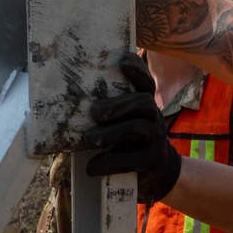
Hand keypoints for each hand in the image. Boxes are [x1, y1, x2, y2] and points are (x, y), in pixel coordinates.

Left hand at [83, 52, 180, 203]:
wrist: (159, 171)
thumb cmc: (131, 142)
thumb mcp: (127, 122)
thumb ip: (112, 112)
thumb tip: (74, 104)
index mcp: (146, 105)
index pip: (146, 82)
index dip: (137, 70)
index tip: (122, 61)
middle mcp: (155, 118)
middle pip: (144, 101)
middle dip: (118, 105)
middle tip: (94, 113)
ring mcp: (156, 139)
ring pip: (140, 127)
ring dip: (112, 133)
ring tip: (89, 140)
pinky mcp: (150, 161)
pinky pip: (132, 159)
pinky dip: (108, 162)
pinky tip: (92, 167)